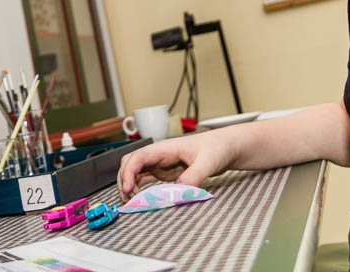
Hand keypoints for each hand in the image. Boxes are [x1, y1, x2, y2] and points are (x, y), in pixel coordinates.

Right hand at [118, 132, 235, 200]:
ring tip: (132, 201)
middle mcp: (158, 155)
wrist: (225, 148)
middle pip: (130, 163)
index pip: (138, 157)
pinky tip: (141, 198)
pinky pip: (145, 179)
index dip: (129, 172)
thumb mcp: (208, 162)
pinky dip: (139, 188)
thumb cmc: (216, 148)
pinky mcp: (165, 172)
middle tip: (129, 199)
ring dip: (129, 185)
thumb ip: (195, 175)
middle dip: (124, 179)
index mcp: (164, 148)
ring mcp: (160, 164)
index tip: (129, 188)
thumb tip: (180, 190)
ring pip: (135, 171)